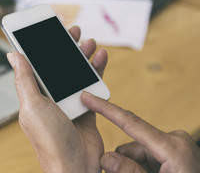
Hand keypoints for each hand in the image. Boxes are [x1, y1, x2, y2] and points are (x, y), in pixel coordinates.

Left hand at [7, 26, 107, 172]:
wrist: (75, 166)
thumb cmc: (50, 141)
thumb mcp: (32, 105)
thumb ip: (25, 79)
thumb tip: (14, 55)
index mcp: (33, 94)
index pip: (35, 64)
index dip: (40, 46)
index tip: (46, 30)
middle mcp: (49, 96)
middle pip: (57, 65)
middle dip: (65, 47)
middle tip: (72, 32)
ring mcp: (68, 101)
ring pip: (75, 72)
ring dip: (81, 55)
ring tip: (88, 42)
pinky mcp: (85, 107)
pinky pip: (90, 84)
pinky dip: (95, 70)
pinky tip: (99, 58)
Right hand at [81, 92, 199, 172]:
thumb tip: (106, 157)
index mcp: (173, 148)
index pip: (131, 123)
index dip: (105, 109)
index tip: (88, 97)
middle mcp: (175, 141)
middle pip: (131, 146)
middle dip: (124, 164)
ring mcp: (176, 147)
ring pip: (136, 153)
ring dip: (133, 169)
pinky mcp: (174, 153)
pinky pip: (145, 158)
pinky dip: (141, 169)